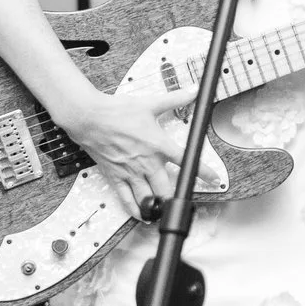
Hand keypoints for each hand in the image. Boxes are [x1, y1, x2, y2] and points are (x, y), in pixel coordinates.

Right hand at [57, 83, 197, 213]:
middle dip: (176, 197)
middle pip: (166, 188)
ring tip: (164, 213)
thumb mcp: (150, 104)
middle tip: (184, 202)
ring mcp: (130, 172)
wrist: (90, 118)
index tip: (214, 179)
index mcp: (158, 145)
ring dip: (156, 208)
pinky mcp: (115, 177)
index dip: (203, 171)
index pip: (186, 160)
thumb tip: (194, 90)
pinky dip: (134, 210)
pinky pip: (125, 199)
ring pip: (147, 198)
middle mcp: (146, 162)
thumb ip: (176, 98)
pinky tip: (141, 215)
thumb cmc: (117, 112)